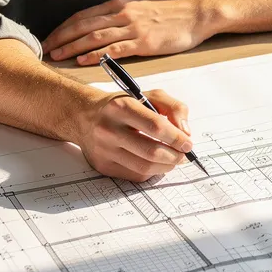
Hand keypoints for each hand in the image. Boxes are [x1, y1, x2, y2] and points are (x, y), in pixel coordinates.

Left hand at [44, 0, 217, 65]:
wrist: (195, 14)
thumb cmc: (170, 14)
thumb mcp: (140, 9)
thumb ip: (120, 17)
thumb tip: (102, 29)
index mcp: (118, 5)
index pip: (83, 16)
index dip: (63, 27)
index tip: (49, 37)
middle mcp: (121, 13)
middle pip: (83, 25)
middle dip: (61, 37)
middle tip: (44, 49)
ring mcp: (132, 27)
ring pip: (94, 36)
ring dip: (73, 46)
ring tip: (57, 55)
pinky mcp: (144, 41)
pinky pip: (115, 48)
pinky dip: (96, 54)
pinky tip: (83, 60)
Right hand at [73, 88, 193, 181]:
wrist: (84, 116)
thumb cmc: (121, 105)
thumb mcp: (147, 96)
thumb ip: (173, 107)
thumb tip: (185, 132)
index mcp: (121, 106)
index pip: (155, 126)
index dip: (176, 137)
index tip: (188, 143)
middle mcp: (109, 129)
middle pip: (151, 151)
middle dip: (174, 156)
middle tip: (182, 154)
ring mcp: (104, 150)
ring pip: (144, 167)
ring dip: (165, 166)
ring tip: (173, 159)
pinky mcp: (103, 166)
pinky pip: (135, 175)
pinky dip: (151, 171)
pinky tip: (155, 163)